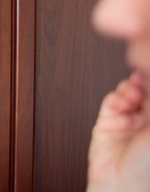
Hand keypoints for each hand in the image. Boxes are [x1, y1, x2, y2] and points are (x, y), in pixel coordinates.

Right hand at [87, 72, 149, 191]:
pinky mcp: (108, 121)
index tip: (147, 73)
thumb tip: (146, 78)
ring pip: (127, 92)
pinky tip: (121, 104)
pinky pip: (110, 101)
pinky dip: (115, 98)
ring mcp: (127, 120)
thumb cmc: (147, 167)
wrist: (122, 185)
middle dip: (142, 82)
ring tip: (132, 96)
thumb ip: (149, 104)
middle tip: (141, 78)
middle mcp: (146, 121)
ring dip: (128, 90)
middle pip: (143, 91)